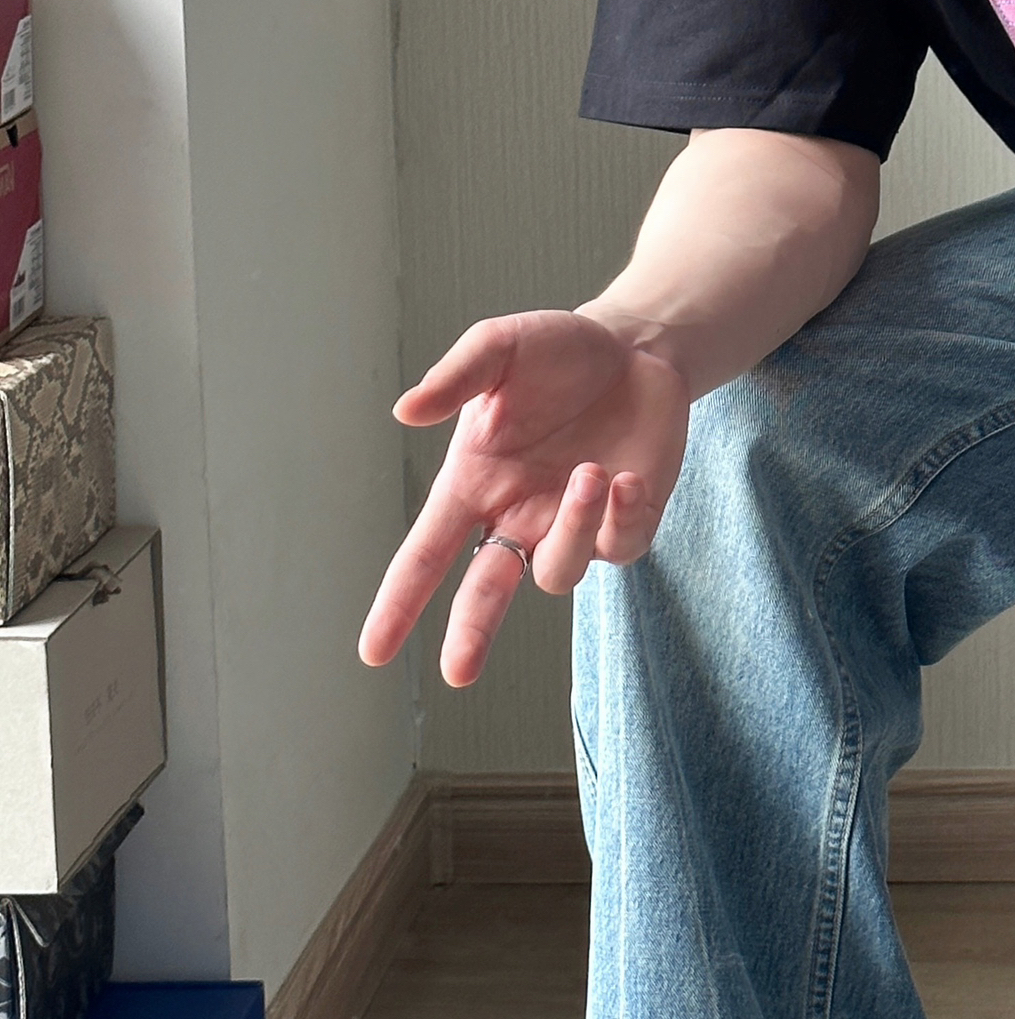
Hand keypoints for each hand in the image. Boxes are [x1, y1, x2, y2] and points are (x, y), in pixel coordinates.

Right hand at [358, 309, 691, 689]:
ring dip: (573, 529)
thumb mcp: (499, 347)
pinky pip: (620, 547)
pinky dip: (621, 517)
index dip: (400, 604)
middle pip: (487, 592)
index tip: (374, 651)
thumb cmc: (557, 351)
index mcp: (474, 484)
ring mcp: (574, 525)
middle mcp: (519, 515)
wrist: (635, 348)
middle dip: (472, 631)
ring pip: (560, 570)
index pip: (426, 555)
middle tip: (459, 671)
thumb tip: (406, 411)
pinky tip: (626, 476)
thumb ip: (455, 379)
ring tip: (589, 471)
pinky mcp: (628, 522)